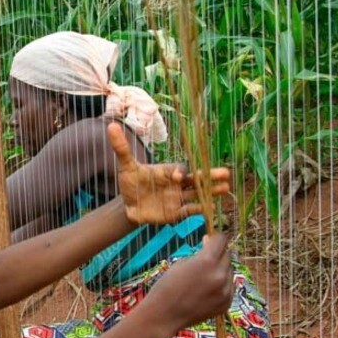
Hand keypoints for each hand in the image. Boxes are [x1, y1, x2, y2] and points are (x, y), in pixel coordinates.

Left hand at [109, 123, 230, 224]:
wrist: (129, 204)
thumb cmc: (131, 182)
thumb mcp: (126, 166)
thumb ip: (122, 148)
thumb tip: (111, 125)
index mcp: (167, 171)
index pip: (177, 169)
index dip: (179, 171)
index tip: (178, 176)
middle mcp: (176, 183)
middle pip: (195, 178)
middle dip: (209, 176)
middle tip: (226, 173)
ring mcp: (178, 197)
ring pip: (197, 193)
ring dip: (211, 192)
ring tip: (226, 188)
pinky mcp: (177, 212)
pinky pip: (191, 210)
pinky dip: (200, 209)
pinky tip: (212, 209)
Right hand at [144, 233, 233, 337]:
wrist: (164, 315)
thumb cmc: (166, 286)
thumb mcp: (181, 263)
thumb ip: (199, 253)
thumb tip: (210, 242)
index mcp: (207, 261)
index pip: (221, 240)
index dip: (215, 238)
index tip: (210, 240)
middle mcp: (220, 275)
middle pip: (227, 255)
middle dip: (217, 254)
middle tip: (204, 260)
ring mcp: (225, 290)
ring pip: (229, 271)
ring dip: (220, 269)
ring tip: (202, 278)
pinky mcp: (226, 303)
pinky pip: (228, 287)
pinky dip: (221, 285)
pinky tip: (206, 290)